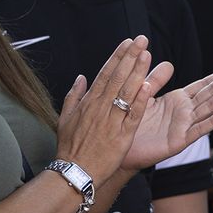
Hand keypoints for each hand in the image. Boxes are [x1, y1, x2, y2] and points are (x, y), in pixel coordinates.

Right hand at [55, 36, 158, 180]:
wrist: (74, 172)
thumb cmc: (70, 147)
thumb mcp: (65, 118)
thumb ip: (73, 96)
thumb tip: (81, 78)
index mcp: (88, 103)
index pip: (105, 73)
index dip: (117, 57)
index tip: (128, 42)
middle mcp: (100, 108)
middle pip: (117, 77)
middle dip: (130, 57)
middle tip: (142, 39)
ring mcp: (111, 121)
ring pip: (126, 92)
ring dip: (137, 72)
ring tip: (147, 54)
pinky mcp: (122, 136)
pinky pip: (133, 115)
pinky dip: (140, 101)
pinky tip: (147, 86)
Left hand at [123, 63, 212, 171]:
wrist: (120, 146)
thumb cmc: (130, 122)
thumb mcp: (142, 95)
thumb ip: (155, 80)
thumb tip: (168, 63)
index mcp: (178, 100)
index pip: (204, 85)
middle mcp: (185, 112)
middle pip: (211, 93)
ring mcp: (184, 126)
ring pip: (208, 108)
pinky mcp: (179, 141)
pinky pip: (198, 130)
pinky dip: (212, 122)